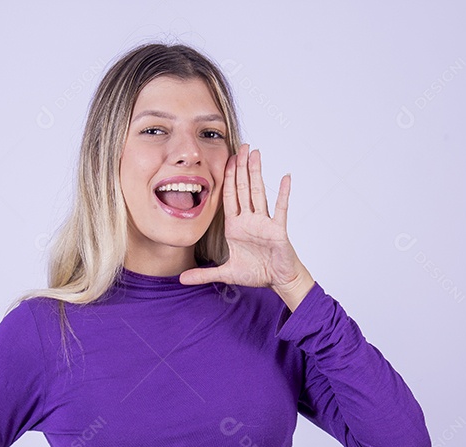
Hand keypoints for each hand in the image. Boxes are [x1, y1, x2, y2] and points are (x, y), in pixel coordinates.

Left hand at [179, 143, 311, 301]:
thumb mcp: (226, 274)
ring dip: (256, 173)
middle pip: (243, 188)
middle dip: (241, 167)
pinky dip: (283, 193)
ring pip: (258, 192)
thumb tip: (181, 280)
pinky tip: (285, 177)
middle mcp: (249, 220)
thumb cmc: (257, 272)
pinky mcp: (277, 230)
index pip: (229, 197)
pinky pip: (280, 209)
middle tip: (241, 146)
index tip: (226, 159)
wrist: (277, 281)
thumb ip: (204, 275)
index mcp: (236, 226)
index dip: (226, 178)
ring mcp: (264, 223)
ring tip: (255, 153)